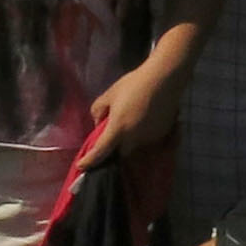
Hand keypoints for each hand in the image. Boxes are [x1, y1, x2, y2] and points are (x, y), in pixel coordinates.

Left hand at [76, 53, 183, 167]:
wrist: (163, 79)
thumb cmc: (133, 84)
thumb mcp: (109, 94)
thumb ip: (98, 111)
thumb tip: (100, 124)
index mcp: (118, 129)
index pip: (101, 151)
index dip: (89, 161)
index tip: (82, 166)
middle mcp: (134, 139)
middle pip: (121, 152)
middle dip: (116, 148)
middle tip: (114, 135)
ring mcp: (149, 138)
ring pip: (136, 146)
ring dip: (130, 140)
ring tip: (133, 122)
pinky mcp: (162, 135)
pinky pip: (148, 140)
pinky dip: (143, 134)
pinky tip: (145, 119)